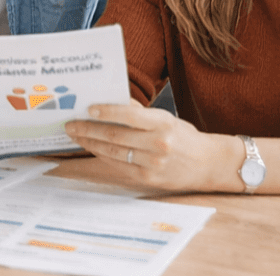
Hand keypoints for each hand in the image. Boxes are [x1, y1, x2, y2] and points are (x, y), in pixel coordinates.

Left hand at [63, 100, 237, 191]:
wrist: (209, 164)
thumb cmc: (184, 137)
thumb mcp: (167, 118)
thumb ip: (141, 112)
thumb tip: (113, 102)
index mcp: (162, 123)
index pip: (129, 115)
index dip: (106, 111)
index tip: (88, 108)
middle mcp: (158, 144)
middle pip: (115, 135)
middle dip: (88, 129)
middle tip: (71, 124)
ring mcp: (152, 163)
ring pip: (112, 152)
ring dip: (90, 143)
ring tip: (76, 135)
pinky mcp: (147, 178)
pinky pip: (119, 165)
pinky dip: (103, 155)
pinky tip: (92, 148)